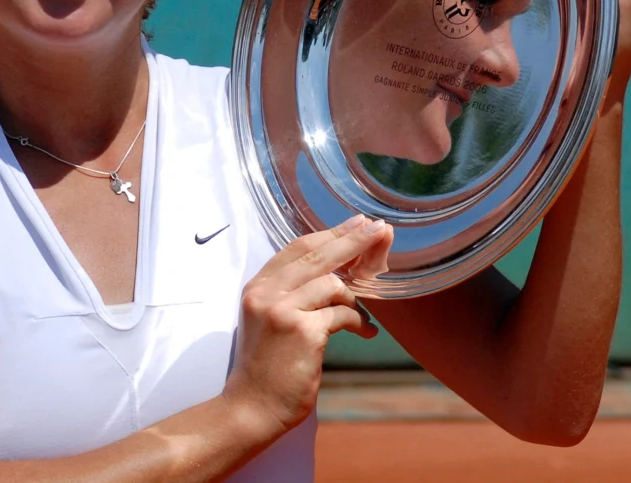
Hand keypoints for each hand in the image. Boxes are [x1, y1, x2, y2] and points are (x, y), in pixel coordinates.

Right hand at [223, 214, 386, 432]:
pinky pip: (343, 314)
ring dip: (355, 299)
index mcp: (258, 286)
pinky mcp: (303, 331)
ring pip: (333, 284)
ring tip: (364, 316)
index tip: (355, 223)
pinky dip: (360, 322)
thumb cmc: (266, 367)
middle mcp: (267, 292)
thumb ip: (291, 293)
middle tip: (378, 229)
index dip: (329, 234)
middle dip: (352, 240)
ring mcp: (283, 310)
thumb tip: (334, 274)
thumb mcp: (268, 320)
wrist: (251, 407)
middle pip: (317, 254)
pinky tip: (368, 332)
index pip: (297, 248)